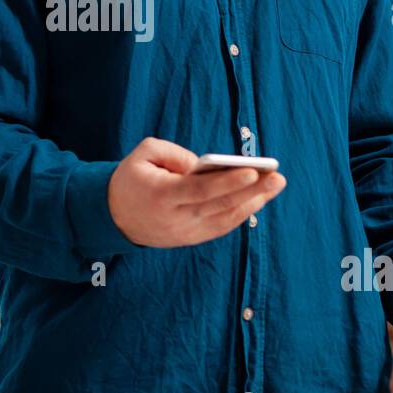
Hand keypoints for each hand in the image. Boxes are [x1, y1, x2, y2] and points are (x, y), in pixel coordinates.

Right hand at [106, 137, 285, 247]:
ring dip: (253, 203)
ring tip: (275, 185)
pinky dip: (241, 214)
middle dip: (251, 191)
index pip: (200, 190)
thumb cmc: (132, 178)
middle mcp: (176, 218)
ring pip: (225, 219)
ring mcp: (185, 232)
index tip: (253, 170)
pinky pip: (221, 227)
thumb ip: (173, 153)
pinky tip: (258, 199)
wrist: (114, 217)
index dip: (228, 182)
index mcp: (161, 196)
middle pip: (219, 206)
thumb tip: (205, 165)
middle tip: (278, 177)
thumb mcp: (143, 154)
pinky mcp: (190, 239)